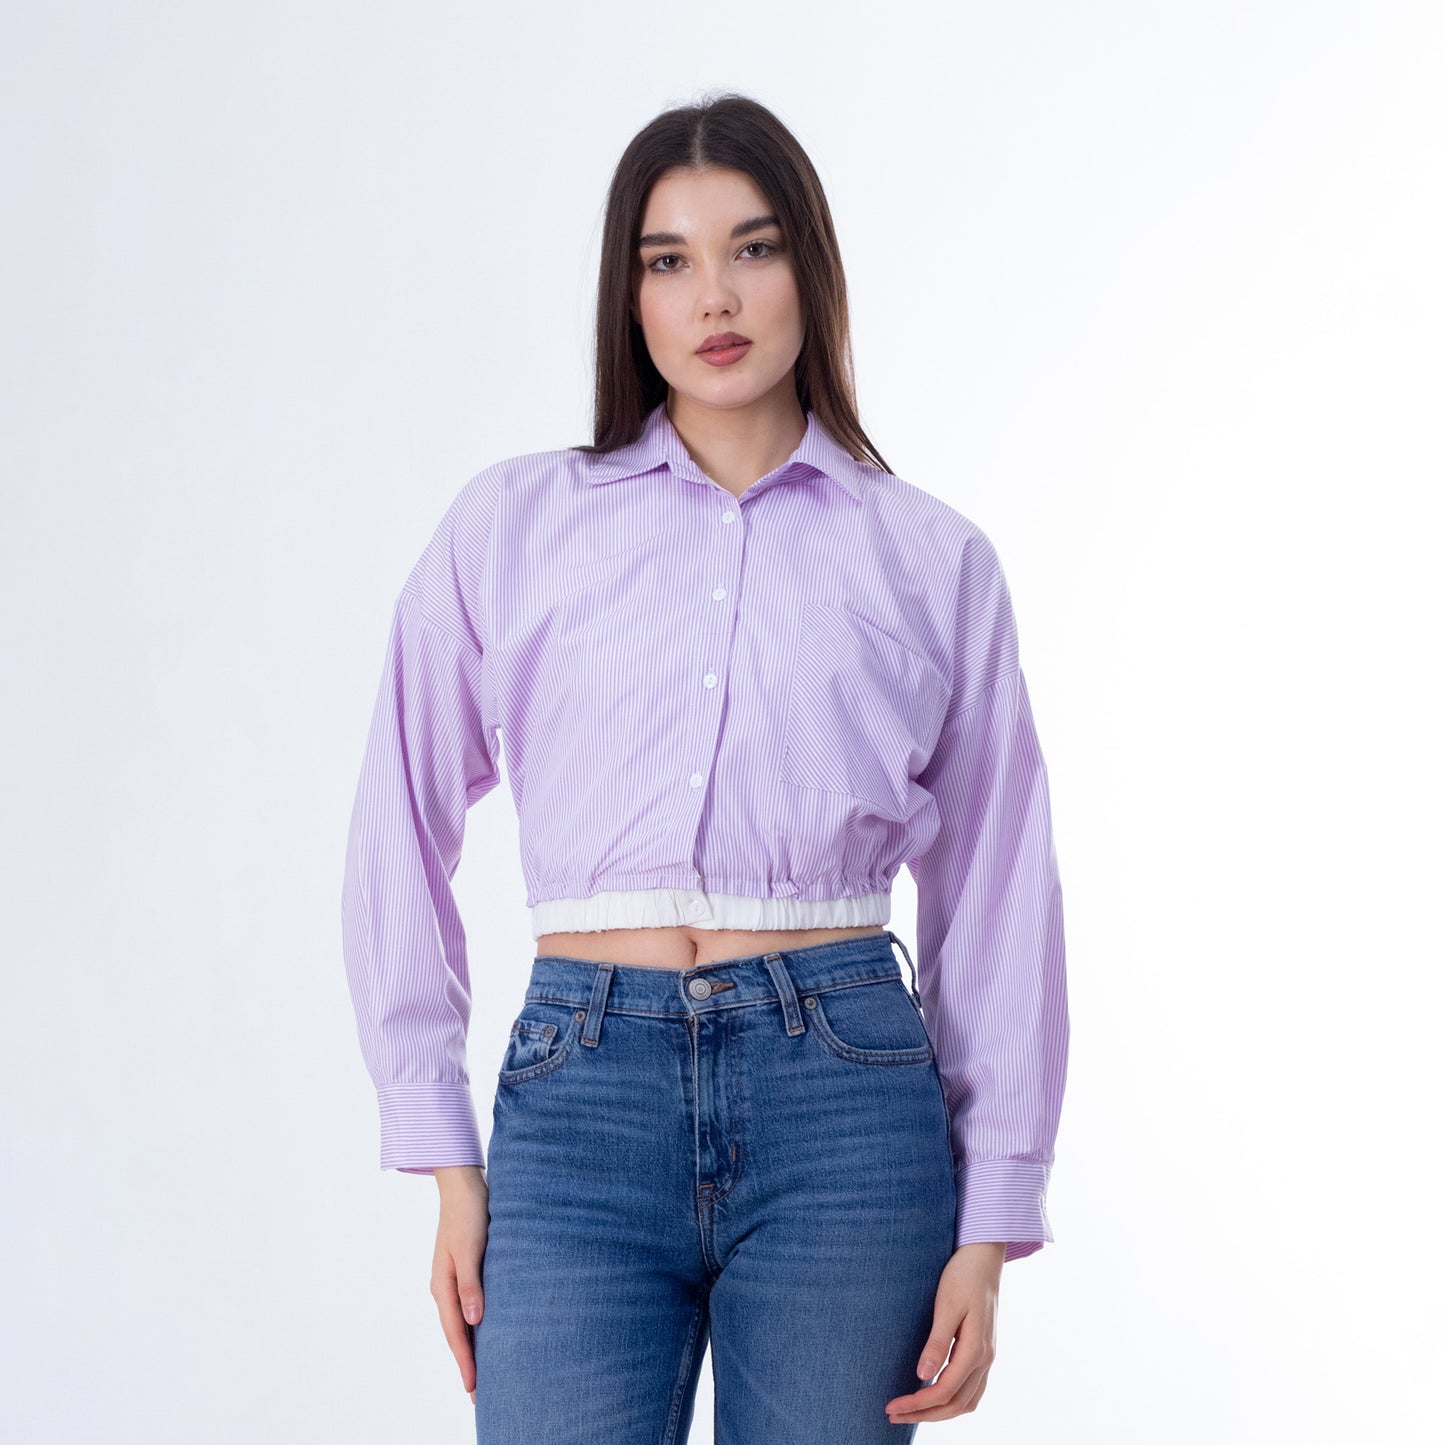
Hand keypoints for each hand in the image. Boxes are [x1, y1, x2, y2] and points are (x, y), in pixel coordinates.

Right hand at [430, 1167, 488, 1405]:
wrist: (463, 1183)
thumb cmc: (470, 1213)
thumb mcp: (471, 1248)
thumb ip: (471, 1284)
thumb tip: (474, 1322)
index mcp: (443, 1285)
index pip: (456, 1332)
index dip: (466, 1361)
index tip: (474, 1389)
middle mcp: (444, 1286)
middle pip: (456, 1333)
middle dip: (467, 1362)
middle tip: (479, 1395)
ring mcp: (452, 1278)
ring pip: (461, 1322)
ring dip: (471, 1346)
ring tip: (482, 1371)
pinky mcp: (463, 1269)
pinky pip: (467, 1306)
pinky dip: (475, 1325)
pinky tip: (485, 1332)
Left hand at [884, 1242, 1005, 1424]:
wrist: (984, 1257)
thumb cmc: (962, 1277)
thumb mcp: (946, 1306)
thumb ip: (937, 1342)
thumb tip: (922, 1377)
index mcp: (976, 1350)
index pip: (944, 1391)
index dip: (917, 1404)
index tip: (891, 1406)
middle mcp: (985, 1359)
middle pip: (956, 1404)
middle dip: (924, 1414)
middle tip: (893, 1414)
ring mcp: (988, 1357)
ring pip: (967, 1402)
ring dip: (939, 1412)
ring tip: (911, 1411)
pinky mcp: (984, 1351)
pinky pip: (972, 1390)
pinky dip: (953, 1401)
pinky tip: (934, 1396)